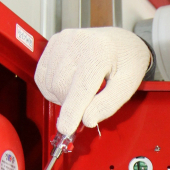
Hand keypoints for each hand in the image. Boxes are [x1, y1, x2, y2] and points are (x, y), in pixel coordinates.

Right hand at [35, 27, 149, 135]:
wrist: (123, 42)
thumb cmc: (128, 62)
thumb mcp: (127, 86)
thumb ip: (108, 104)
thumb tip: (87, 120)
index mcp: (100, 52)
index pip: (80, 88)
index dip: (71, 111)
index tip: (66, 129)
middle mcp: (78, 42)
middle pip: (60, 86)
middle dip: (70, 104)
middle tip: (87, 103)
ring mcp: (64, 40)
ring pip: (48, 83)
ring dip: (60, 96)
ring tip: (80, 92)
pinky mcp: (54, 42)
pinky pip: (42, 74)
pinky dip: (51, 87)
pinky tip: (67, 85)